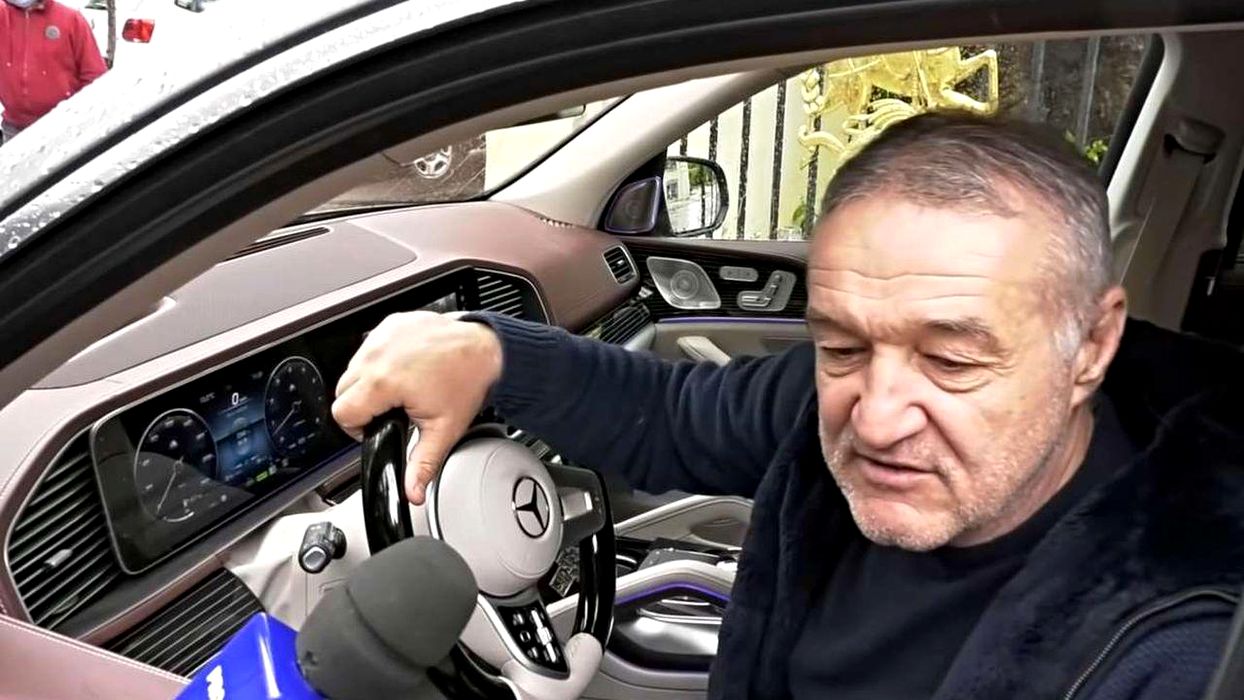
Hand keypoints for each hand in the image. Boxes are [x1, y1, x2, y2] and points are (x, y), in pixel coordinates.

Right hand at [332, 312, 502, 503]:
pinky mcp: (391, 323)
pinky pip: (370, 346)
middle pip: (343, 390)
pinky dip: (381, 359)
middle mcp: (377, 354)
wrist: (487, 350)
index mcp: (383, 381)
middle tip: (391, 410)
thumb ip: (422, 465)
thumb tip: (412, 492)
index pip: (342, 412)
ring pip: (353, 367)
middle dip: (363, 405)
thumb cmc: (468, 382)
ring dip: (369, 381)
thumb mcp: (443, 430)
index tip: (377, 426)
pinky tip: (404, 367)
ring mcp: (382, 335)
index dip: (357, 427)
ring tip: (400, 388)